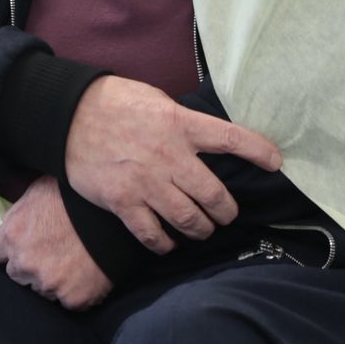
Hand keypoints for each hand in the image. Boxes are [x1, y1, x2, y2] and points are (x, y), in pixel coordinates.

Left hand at [0, 176, 111, 309]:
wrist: (115, 212)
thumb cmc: (74, 195)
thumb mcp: (37, 190)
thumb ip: (17, 211)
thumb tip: (9, 215)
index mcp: (12, 236)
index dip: (12, 247)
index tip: (26, 242)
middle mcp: (25, 263)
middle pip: (17, 273)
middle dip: (30, 264)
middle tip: (52, 250)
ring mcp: (49, 284)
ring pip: (42, 288)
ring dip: (52, 278)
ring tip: (71, 259)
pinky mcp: (73, 299)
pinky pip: (67, 300)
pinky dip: (75, 290)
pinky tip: (84, 272)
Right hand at [63, 77, 281, 253]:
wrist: (68, 116)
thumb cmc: (115, 103)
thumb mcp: (156, 100)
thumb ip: (182, 121)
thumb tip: (205, 137)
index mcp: (180, 124)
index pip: (230, 139)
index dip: (258, 151)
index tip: (277, 162)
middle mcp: (169, 156)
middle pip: (214, 195)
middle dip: (226, 211)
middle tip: (225, 213)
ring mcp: (146, 182)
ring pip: (189, 220)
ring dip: (201, 230)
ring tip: (202, 229)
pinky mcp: (124, 202)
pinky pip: (153, 235)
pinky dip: (165, 243)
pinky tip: (168, 242)